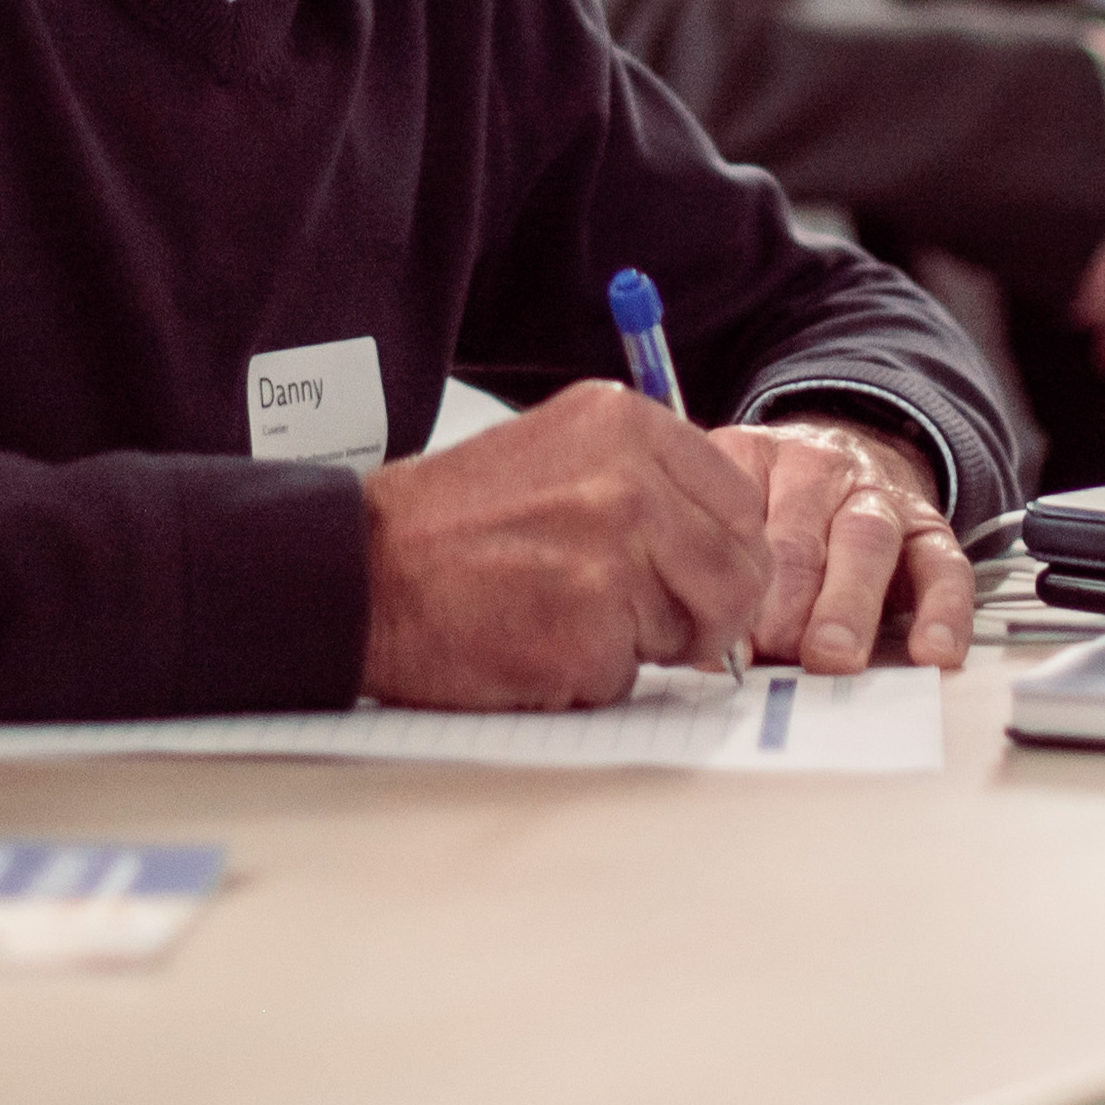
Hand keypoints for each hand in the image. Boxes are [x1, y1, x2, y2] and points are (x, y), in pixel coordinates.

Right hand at [357, 381, 773, 706]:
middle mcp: (629, 482)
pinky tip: (534, 643)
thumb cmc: (451, 523)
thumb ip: (647, 483)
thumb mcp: (560, 454)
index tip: (699, 578)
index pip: (742, 502)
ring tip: (564, 617)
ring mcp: (612, 558)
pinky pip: (630, 679)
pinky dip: (589, 679)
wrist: (363, 569)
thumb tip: (725, 545)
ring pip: (691, 631)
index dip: (728, 554)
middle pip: (738, 573)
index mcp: (627, 425)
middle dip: (707, 616)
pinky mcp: (587, 632)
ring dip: (641, 647)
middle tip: (654, 627)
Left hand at [709, 417, 972, 673]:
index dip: (731, 585)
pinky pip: (944, 567)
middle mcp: (820, 470)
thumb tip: (718, 657)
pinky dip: (943, 612)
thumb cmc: (778, 508)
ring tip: (833, 658)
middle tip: (776, 650)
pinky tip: (932, 652)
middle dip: (787, 601)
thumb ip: (723, 573)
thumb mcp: (737, 513)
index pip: (737, 516)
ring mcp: (881, 498)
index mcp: (755, 459)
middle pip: (800, 536)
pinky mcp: (932, 530)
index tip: (727, 642)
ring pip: (867, 544)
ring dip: (848, 605)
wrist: (856, 456)